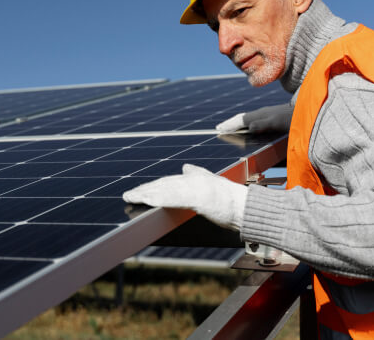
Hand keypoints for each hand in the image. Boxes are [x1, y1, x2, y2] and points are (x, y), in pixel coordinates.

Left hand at [122, 164, 246, 230]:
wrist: (244, 205)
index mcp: (196, 178)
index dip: (153, 186)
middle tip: (129, 195)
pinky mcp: (195, 197)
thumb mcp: (213, 182)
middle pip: (163, 184)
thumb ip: (197, 174)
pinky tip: (145, 200)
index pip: (170, 182)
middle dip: (145, 189)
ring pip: (163, 189)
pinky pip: (171, 198)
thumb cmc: (232, 199)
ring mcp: (194, 188)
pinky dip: (156, 198)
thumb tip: (185, 167)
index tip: (140, 190)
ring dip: (145, 194)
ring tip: (130, 197)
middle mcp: (192, 180)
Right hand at [216, 103, 293, 133]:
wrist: (313, 114)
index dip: (230, 125)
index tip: (219, 129)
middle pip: (243, 119)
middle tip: (221, 128)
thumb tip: (249, 126)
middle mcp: (264, 115)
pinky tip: (252, 131)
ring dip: (240, 125)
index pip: (241, 119)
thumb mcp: (279, 122)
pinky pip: (258, 122)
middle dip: (232, 124)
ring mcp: (270, 117)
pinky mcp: (276, 121)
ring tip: (232, 130)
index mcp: (261, 116)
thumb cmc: (296, 119)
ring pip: (250, 120)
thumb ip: (264, 124)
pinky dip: (250, 126)